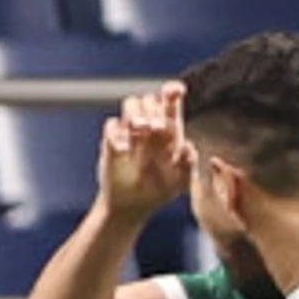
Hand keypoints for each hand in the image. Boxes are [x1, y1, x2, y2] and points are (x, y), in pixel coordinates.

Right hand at [95, 83, 190, 222]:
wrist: (131, 207)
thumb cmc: (158, 192)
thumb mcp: (179, 182)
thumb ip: (188, 165)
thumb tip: (188, 146)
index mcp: (169, 130)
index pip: (170, 102)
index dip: (172, 91)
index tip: (176, 91)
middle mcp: (149, 126)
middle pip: (149, 99)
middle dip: (154, 109)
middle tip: (156, 128)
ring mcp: (129, 132)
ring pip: (131, 103)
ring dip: (136, 113)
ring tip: (140, 129)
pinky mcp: (111, 142)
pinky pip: (111, 125)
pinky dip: (116, 133)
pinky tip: (124, 149)